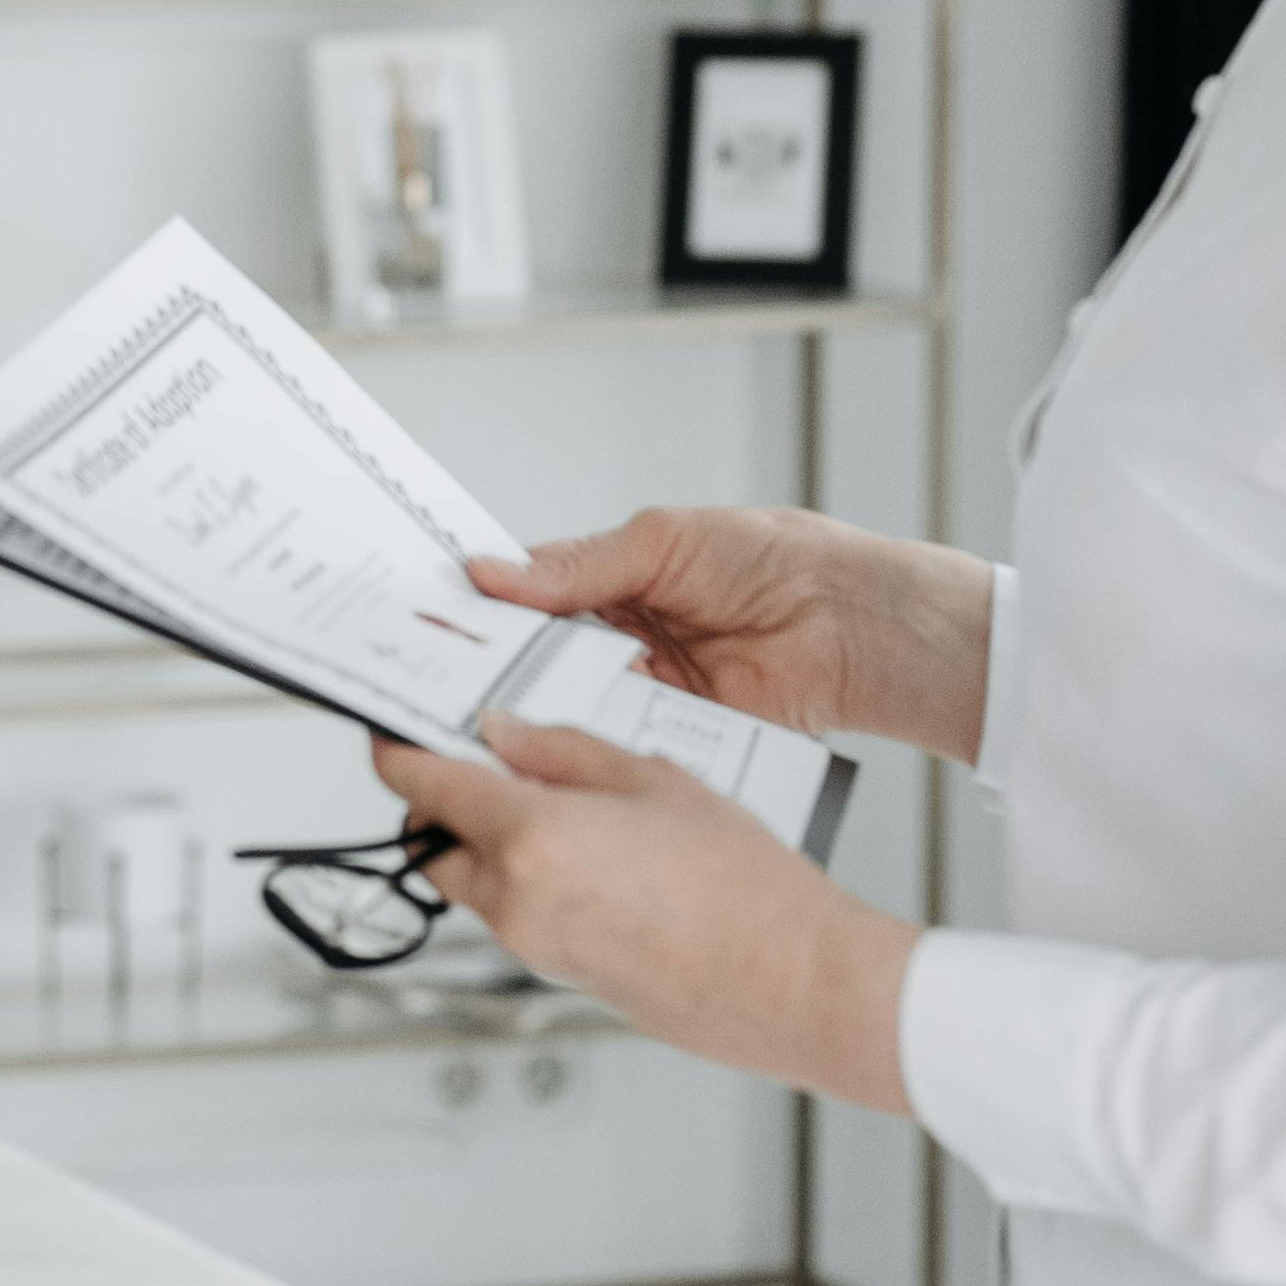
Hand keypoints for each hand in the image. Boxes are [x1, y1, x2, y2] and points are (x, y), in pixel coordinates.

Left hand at [369, 721, 918, 1116]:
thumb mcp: (655, 782)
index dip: (396, 750)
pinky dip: (527, 879)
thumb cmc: (746, 888)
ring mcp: (533, 947)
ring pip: (474, 882)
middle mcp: (514, 900)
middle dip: (442, 801)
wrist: (795, 984)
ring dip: (487, 842)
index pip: (421, 786)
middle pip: (432, 843)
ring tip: (560, 802)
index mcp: (530, 837)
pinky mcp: (560, 977)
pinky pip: (517, 916)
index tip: (392, 729)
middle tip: (486, 759)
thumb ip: (565, 752)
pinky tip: (593, 852)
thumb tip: (503, 734)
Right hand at [473, 506, 998, 762]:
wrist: (857, 625)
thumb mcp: (666, 542)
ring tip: (485, 713)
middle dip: (495, 666)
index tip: (428, 621)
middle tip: (440, 678)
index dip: (480, 608)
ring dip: (536, 706)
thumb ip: (578, 567)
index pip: (526, 594)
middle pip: (537, 656)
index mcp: (612, 576)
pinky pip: (616, 739)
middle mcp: (620, 634)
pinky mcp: (673, 732)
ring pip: (568, 702)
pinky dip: (587, 741)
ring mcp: (644, 687)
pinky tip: (553, 742)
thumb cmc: (779, 559)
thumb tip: (494, 572)